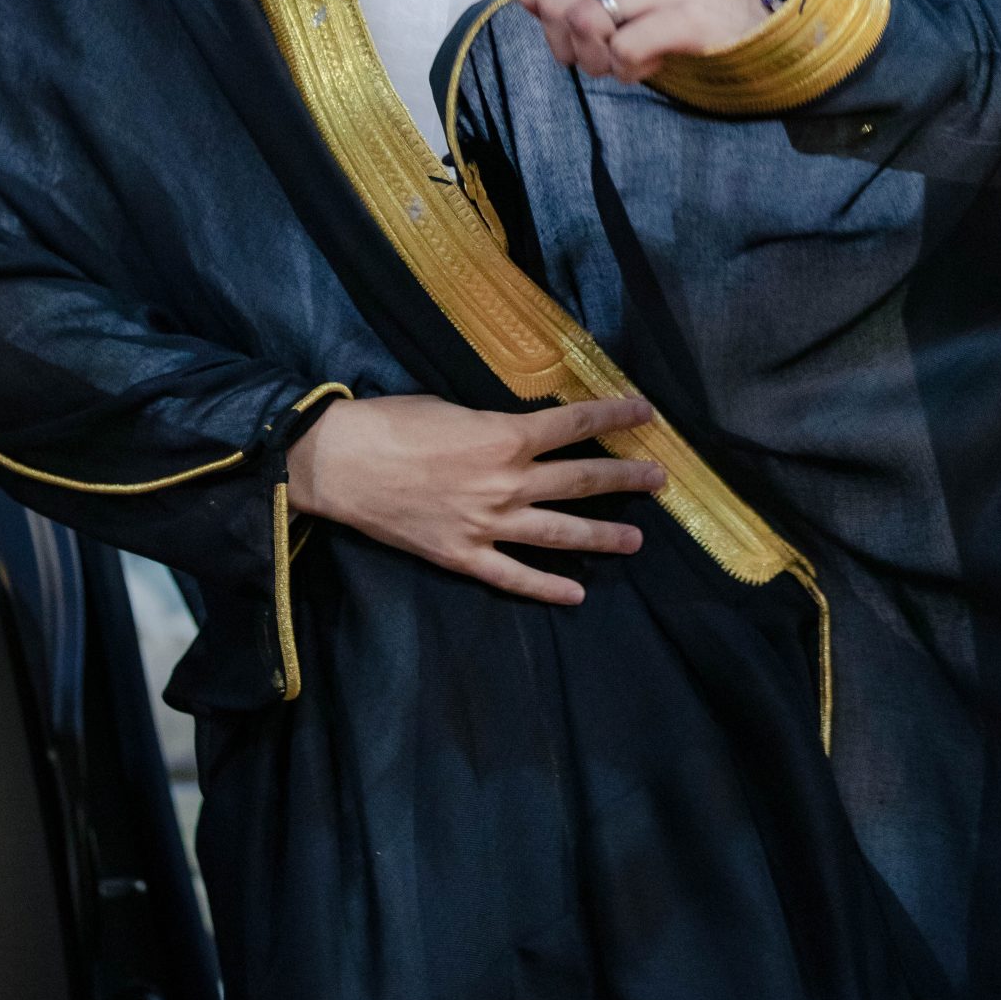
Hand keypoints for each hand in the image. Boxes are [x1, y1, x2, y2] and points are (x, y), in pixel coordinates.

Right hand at [285, 392, 665, 605]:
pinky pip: (514, 577)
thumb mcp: (454, 408)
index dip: (615, 418)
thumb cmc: (394, 422)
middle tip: (660, 481)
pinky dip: (547, 586)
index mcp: (506, 437)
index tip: (647, 415)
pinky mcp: (463, 556)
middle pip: (579, 481)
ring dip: (602, 535)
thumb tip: (520, 436)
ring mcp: (488, 525)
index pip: (576, 426)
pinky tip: (576, 591)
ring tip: (637, 540)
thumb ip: (495, 427)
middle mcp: (507, 483)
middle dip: (624, 480)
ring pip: (559, 532)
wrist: (341, 463)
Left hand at [517, 0, 763, 83]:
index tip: (555, 22)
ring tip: (621, 59)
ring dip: (596, 61)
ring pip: (585, 25)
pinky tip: (647, 64)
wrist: (744, 24)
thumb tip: (534, 3)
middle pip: (554, 2)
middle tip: (595, 54)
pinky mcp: (685, 18)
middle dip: (564, 44)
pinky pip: (624, 51)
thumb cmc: (673, 10)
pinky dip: (627, 72)